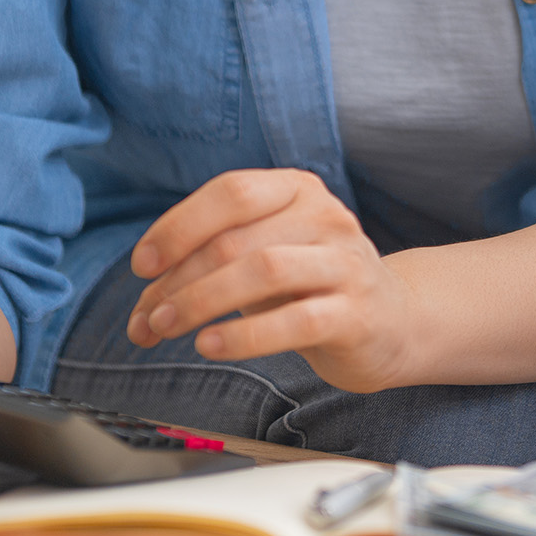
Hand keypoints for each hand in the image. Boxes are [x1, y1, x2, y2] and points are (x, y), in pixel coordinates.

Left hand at [126, 169, 422, 392]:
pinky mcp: (357, 313)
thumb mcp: (263, 260)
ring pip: (263, 270)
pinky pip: (295, 320)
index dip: (178, 226)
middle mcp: (327, 216)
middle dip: (178, 280)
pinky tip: (210, 346)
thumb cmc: (311, 287)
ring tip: (166, 329)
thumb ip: (208, 271)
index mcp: (298, 189)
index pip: (231, 191)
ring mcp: (346, 263)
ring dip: (202, 301)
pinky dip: (244, 335)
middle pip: (236, 238)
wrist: (393, 322)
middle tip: (147, 318)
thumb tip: (142, 312)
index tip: (142, 266)